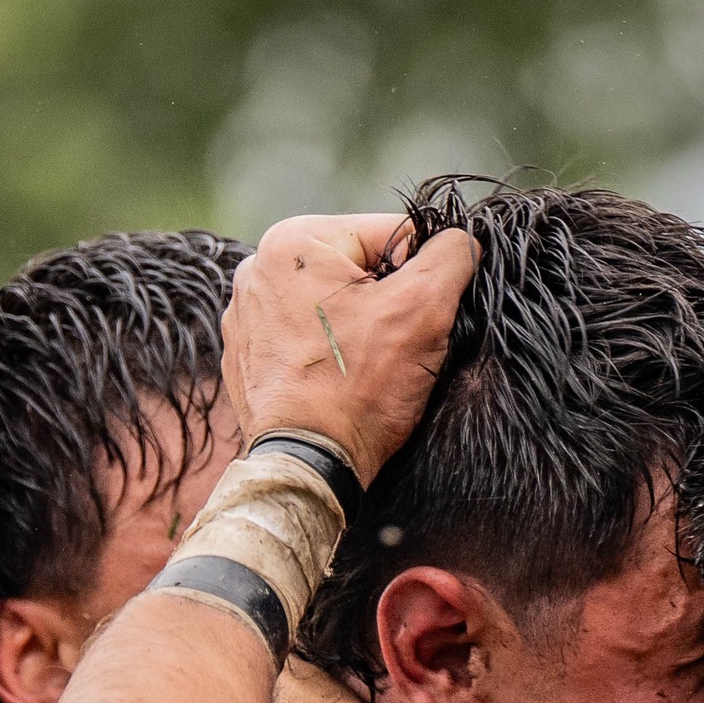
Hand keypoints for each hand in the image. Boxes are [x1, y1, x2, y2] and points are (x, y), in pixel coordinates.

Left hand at [222, 214, 477, 482]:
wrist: (307, 468)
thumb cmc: (358, 389)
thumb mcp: (425, 307)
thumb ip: (452, 254)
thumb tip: (460, 241)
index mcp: (292, 241)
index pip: (389, 234)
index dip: (420, 275)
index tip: (415, 319)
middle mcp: (255, 270)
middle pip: (356, 270)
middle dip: (384, 302)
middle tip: (392, 348)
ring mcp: (243, 317)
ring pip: (330, 306)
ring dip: (357, 328)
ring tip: (365, 368)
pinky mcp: (244, 358)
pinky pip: (302, 339)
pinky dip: (325, 355)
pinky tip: (337, 383)